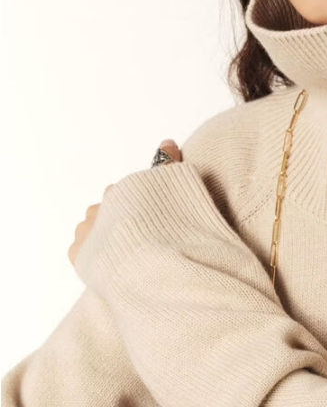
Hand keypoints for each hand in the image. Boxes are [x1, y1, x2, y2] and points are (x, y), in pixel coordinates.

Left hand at [68, 139, 181, 266]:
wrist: (146, 264)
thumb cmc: (162, 227)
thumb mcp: (170, 189)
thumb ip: (167, 164)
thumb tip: (167, 141)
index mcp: (117, 193)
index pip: (123, 193)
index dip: (137, 206)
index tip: (148, 218)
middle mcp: (96, 209)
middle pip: (107, 212)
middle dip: (119, 221)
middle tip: (140, 238)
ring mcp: (85, 232)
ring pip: (93, 231)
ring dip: (105, 239)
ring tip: (127, 254)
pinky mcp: (77, 254)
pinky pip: (83, 252)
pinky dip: (95, 256)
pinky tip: (112, 265)